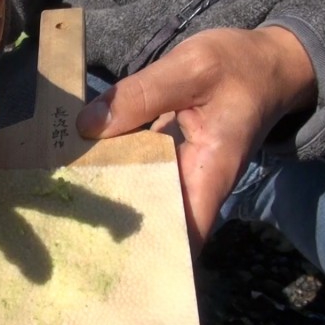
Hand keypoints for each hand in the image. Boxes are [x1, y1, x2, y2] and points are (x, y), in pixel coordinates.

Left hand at [76, 26, 316, 253]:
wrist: (266, 63)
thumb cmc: (239, 67)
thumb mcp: (192, 68)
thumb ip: (140, 94)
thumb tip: (86, 125)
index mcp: (210, 172)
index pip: (182, 234)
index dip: (148, 254)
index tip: (105, 261)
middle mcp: (195, 185)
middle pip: (153, 222)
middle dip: (114, 231)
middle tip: (62, 230)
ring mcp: (180, 175)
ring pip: (141, 198)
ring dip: (106, 198)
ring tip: (58, 205)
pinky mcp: (167, 161)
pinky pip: (137, 174)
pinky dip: (112, 171)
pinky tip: (75, 169)